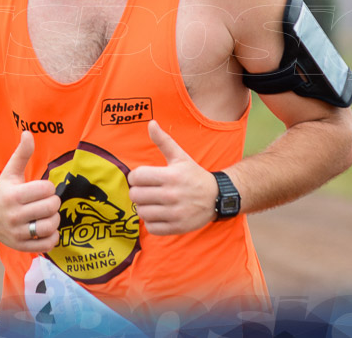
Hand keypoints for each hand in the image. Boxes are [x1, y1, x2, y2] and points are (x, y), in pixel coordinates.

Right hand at [0, 131, 60, 251]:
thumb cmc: (1, 192)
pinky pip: (47, 244)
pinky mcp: (21, 247)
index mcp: (13, 196)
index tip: (42, 189)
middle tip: (47, 202)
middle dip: (53, 202)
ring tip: (47, 215)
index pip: (46, 189)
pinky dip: (52, 237)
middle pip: (51, 207)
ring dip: (54, 219)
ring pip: (51, 226)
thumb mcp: (10, 172)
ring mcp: (17, 233)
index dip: (48, 187)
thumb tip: (28, 133)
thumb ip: (22, 154)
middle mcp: (14, 216)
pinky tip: (46, 229)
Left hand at [127, 120, 218, 234]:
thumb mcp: (180, 157)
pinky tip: (159, 213)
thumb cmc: (194, 175)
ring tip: (152, 202)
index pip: (136, 177)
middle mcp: (172, 195)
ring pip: (141, 212)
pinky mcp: (177, 227)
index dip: (134, 177)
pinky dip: (152, 222)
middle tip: (146, 190)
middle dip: (138, 192)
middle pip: (136, 195)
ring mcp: (174, 213)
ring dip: (144, 207)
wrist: (217, 197)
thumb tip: (150, 123)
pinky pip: (151, 227)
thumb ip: (163, 141)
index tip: (141, 178)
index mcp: (171, 176)